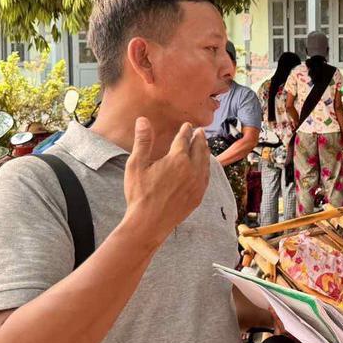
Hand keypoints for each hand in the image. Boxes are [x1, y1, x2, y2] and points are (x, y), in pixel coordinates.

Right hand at [123, 118, 210, 245]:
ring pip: (205, 161)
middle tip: (199, 131)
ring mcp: (197, 183)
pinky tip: (204, 166)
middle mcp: (192, 169)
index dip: (186, 131)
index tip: (187, 125)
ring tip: (203, 145)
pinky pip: (206, 176)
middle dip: (199, 138)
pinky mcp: (199, 195)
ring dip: (205, 151)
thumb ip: (143, 141)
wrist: (149, 223)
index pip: (184, 139)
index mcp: (177, 159)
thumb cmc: (140, 194)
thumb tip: (143, 120)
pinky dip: (206, 166)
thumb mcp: (136, 165)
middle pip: (199, 148)